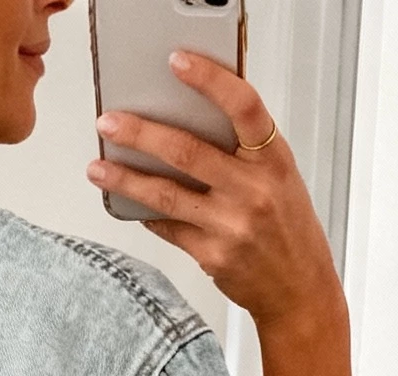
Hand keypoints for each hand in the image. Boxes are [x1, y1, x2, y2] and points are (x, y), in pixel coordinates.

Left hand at [88, 52, 357, 375]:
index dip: (210, 81)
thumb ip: (246, 148)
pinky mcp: (211, 256)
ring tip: (98, 167)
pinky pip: (168, 227)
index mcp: (273, 160)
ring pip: (166, 194)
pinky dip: (146, 213)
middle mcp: (253, 191)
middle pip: (187, 152)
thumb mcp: (280, 177)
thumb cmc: (289, 228)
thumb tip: (194, 115)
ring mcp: (230, 226)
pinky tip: (128, 203)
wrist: (300, 291)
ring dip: (125, 179)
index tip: (178, 63)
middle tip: (110, 122)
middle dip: (140, 135)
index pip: (243, 107)